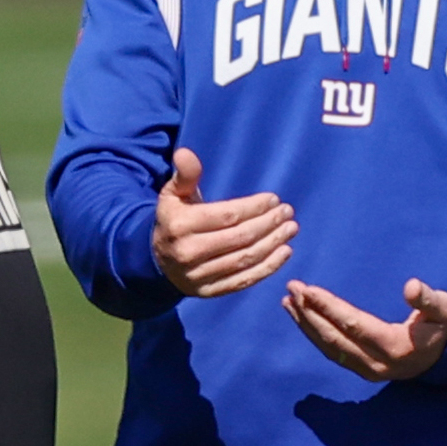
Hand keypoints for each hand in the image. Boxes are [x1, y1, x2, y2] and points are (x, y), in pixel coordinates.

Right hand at [153, 148, 297, 297]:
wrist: (156, 260)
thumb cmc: (173, 219)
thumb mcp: (173, 194)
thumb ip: (185, 175)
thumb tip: (186, 153)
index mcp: (180, 225)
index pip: (226, 216)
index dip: (254, 207)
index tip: (273, 199)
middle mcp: (189, 253)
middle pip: (239, 238)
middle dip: (268, 224)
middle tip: (287, 213)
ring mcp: (199, 276)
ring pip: (245, 260)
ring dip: (273, 244)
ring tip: (290, 229)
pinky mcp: (209, 292)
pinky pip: (244, 280)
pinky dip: (268, 267)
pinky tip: (284, 252)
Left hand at [282, 278, 446, 380]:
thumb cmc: (443, 325)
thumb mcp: (443, 309)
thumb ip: (427, 299)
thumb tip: (410, 287)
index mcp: (394, 346)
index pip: (353, 324)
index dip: (328, 307)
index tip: (307, 289)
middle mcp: (376, 363)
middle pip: (335, 337)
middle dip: (310, 313)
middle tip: (291, 289)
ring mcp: (367, 369)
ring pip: (329, 347)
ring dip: (307, 324)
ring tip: (288, 302)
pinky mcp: (362, 369)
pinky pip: (332, 352)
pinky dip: (314, 335)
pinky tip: (302, 319)